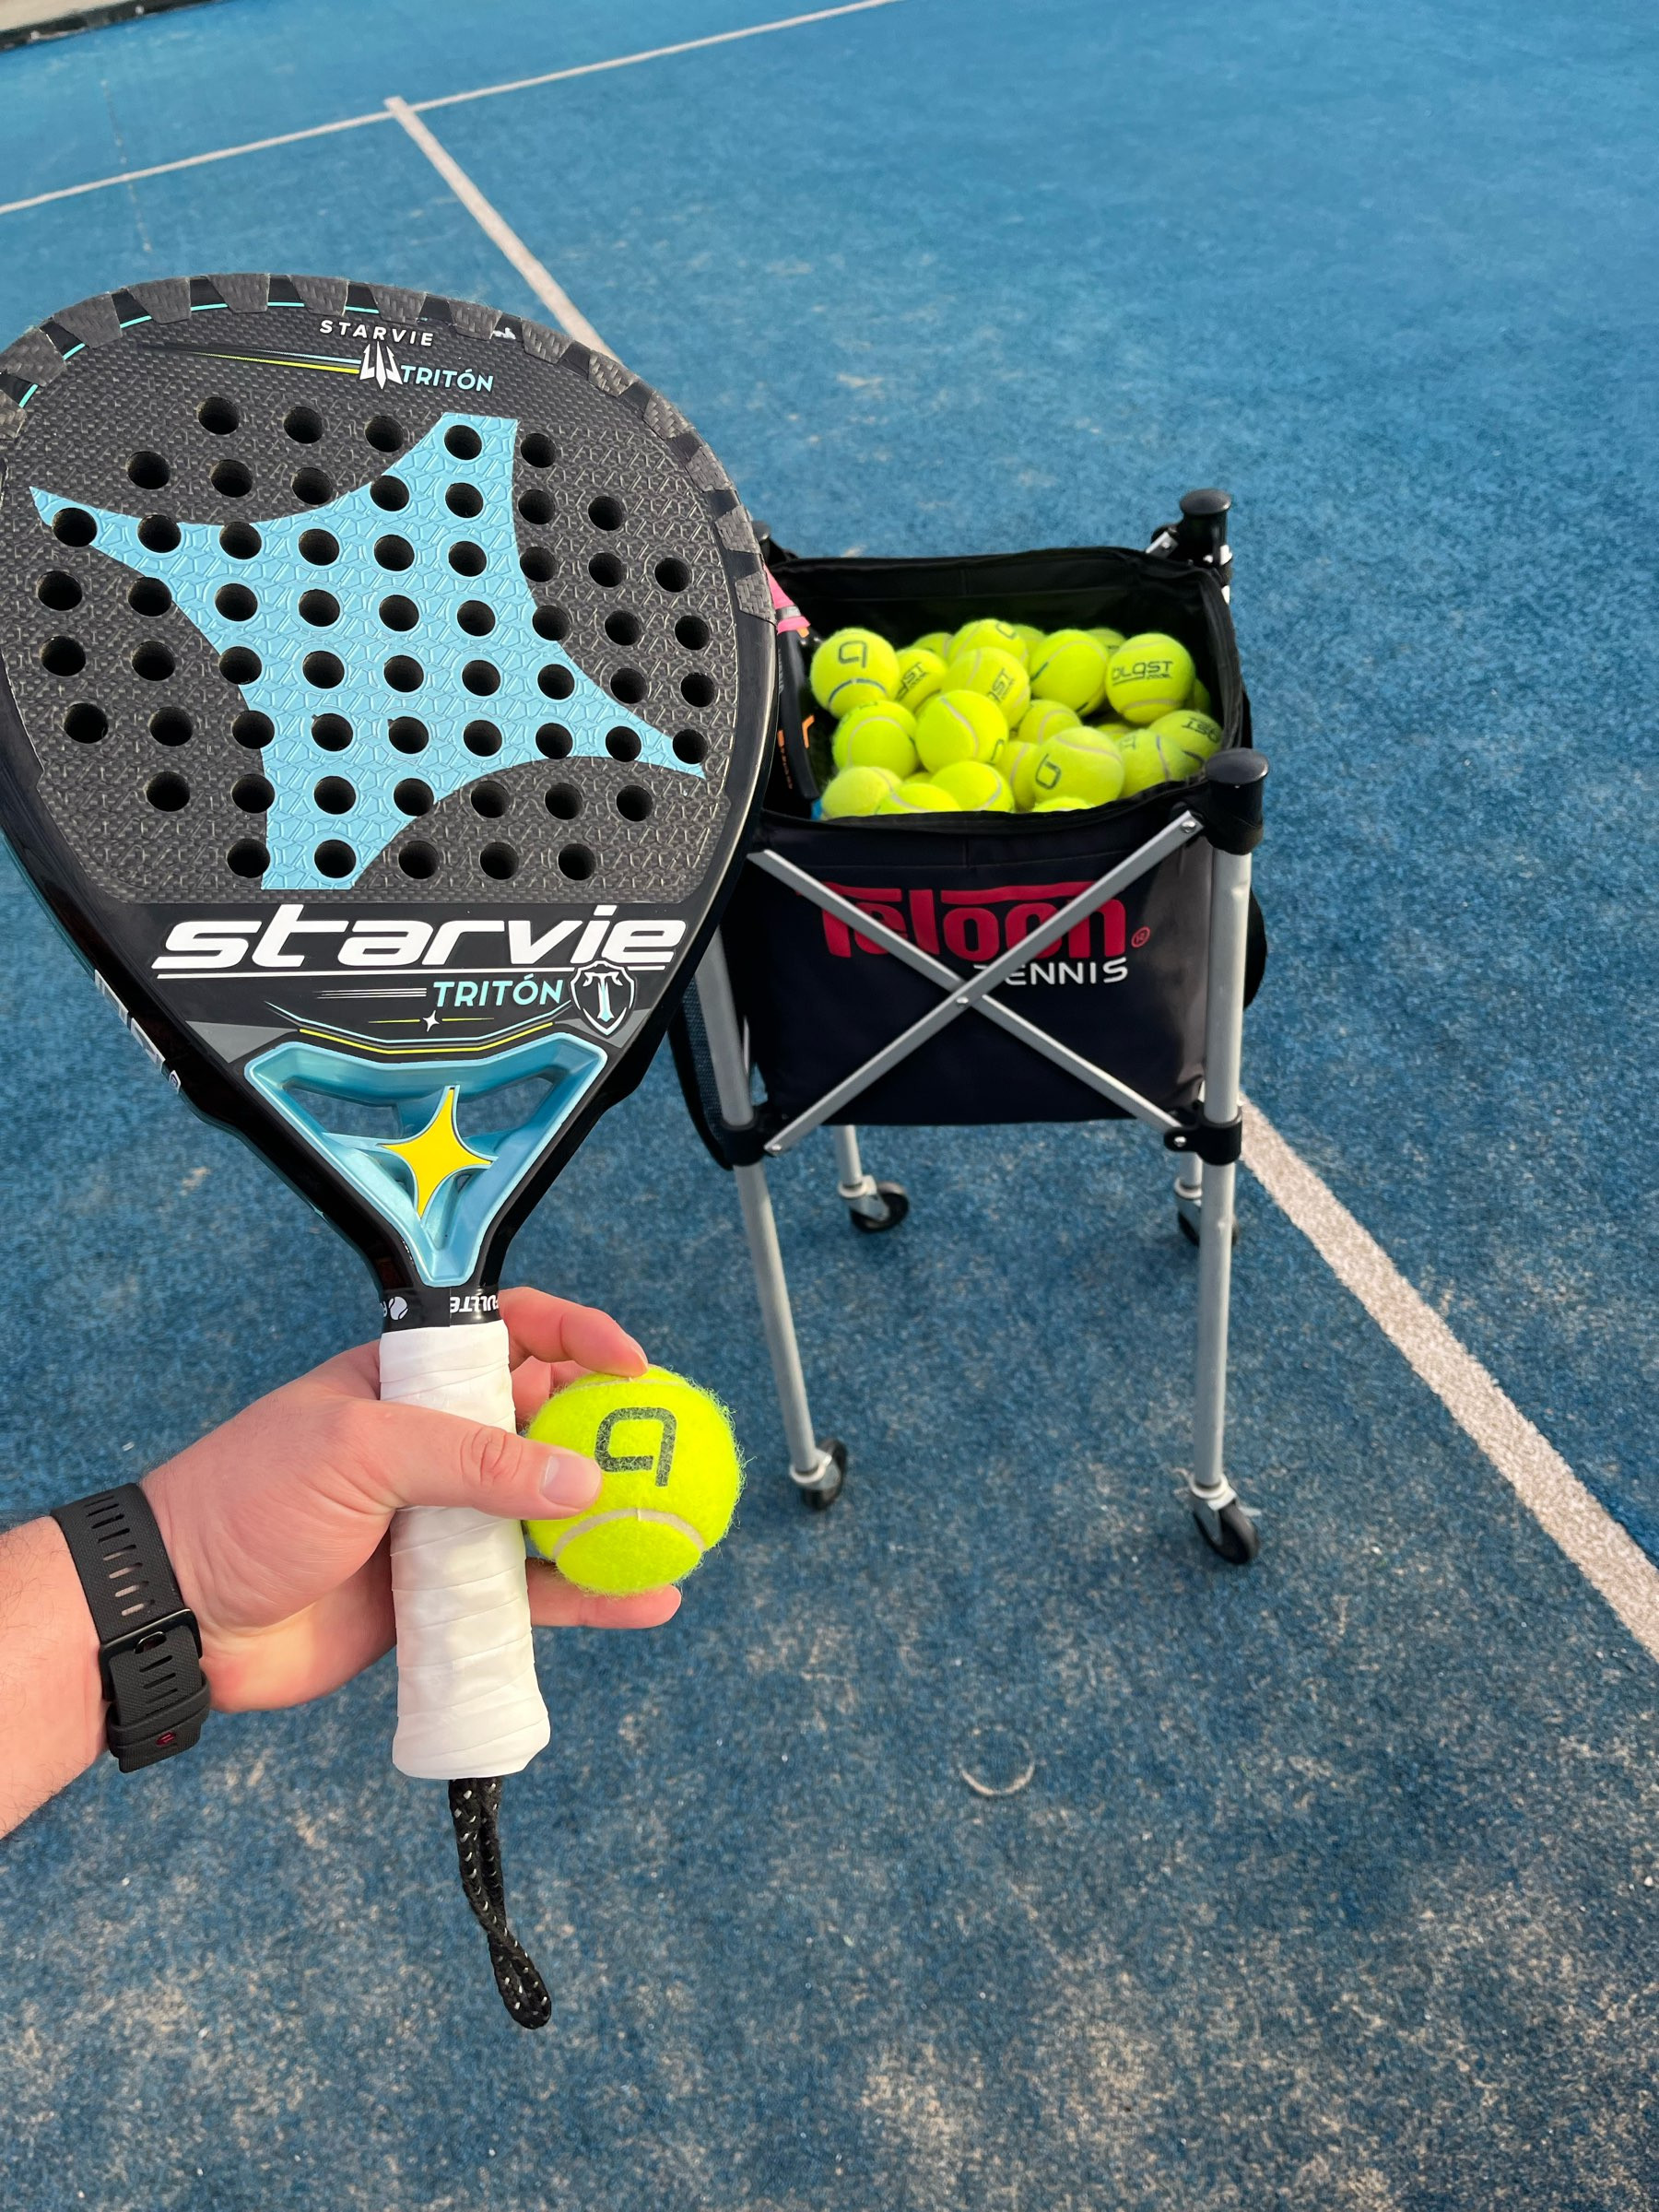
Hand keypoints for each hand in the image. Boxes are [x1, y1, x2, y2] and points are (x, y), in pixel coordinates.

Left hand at [142, 1287, 679, 1713]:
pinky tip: (644, 1602)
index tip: (634, 1364)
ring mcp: (441, 1522)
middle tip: (670, 1458)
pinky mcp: (443, 1596)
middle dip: (613, 1437)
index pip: (511, 1334)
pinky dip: (588, 1598)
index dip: (577, 1336)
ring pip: (548, 1515)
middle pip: (547, 1426)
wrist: (176, 1617)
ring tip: (676, 1533)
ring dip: (612, 1523)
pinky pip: (531, 1592)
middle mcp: (433, 1445)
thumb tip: (578, 1480)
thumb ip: (472, 1460)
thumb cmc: (244, 1503)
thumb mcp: (360, 1452)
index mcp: (407, 1381)